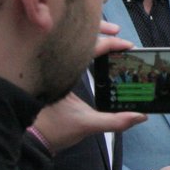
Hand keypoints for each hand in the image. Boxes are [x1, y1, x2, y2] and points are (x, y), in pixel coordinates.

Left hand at [30, 21, 140, 151]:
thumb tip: (139, 116)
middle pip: (77, 35)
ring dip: (89, 34)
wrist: (29, 140)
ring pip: (68, 38)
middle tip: (117, 32)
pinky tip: (92, 49)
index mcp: (63, 73)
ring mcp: (50, 67)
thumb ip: (115, 121)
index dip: (111, 43)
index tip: (127, 46)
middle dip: (99, 29)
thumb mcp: (87, 125)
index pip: (90, 47)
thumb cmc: (52, 130)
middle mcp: (54, 65)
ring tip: (107, 35)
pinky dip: (80, 44)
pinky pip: (65, 49)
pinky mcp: (49, 72)